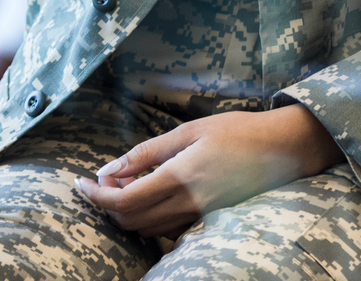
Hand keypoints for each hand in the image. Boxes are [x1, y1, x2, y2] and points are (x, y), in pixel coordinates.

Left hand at [72, 106, 344, 237]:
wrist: (281, 149)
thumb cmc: (235, 131)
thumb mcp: (187, 132)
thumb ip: (146, 153)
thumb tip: (109, 169)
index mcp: (179, 177)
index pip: (124, 199)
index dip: (95, 196)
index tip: (80, 183)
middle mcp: (187, 203)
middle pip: (130, 220)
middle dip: (106, 205)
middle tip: (99, 181)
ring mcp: (198, 216)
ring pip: (146, 229)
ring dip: (125, 212)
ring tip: (122, 185)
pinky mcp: (207, 220)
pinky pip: (166, 230)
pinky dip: (147, 219)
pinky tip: (148, 195)